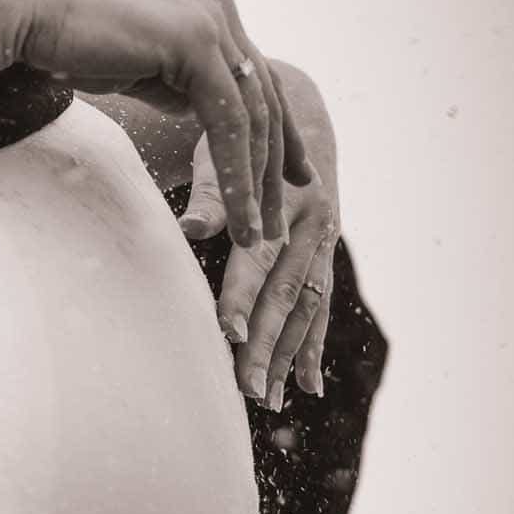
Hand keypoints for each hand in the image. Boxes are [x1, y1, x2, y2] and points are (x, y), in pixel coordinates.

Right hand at [0, 0, 307, 248]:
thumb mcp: (127, 61)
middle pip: (265, 99)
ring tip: (254, 234)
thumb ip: (165, 77)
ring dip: (256, 183)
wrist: (17, 5)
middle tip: (277, 222)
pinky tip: (236, 212)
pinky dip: (236, 174)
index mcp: (205, 10)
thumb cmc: (54, 34)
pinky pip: (229, 122)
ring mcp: (211, 22)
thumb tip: (185, 102)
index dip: (275, 132)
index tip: (286, 177)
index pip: (254, 80)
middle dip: (275, 166)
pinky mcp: (195, 42)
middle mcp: (218, 10)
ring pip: (253, 116)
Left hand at [180, 61, 342, 406]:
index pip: (257, 258)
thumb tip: (188, 227)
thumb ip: (211, 195)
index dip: (242, 296)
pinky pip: (322, 309)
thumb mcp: (223, 153)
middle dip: (267, 345)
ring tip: (271, 401)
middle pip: (286, 295)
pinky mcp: (326, 257)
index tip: (227, 334)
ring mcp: (325, 245)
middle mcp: (311, 227)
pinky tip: (307, 388)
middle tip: (247, 391)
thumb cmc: (239, 137)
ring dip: (289, 358)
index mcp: (281, 202)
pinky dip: (313, 348)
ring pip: (308, 309)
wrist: (296, 112)